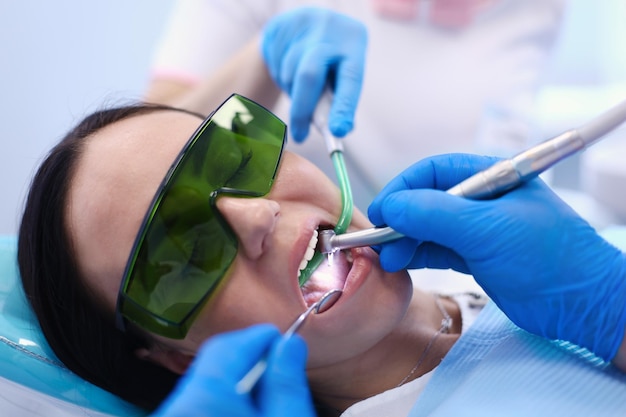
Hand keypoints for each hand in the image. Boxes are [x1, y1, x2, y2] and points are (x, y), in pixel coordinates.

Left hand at [151, 324, 314, 416]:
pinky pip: (195, 404)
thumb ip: (286, 383)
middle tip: (277, 367)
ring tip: (265, 399)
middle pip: (213, 363)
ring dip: (235, 383)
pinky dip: (222, 400)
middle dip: (247, 360)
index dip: (258, 337)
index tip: (281, 339)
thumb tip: (289, 344)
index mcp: (206, 399)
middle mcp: (177, 407)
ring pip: (204, 384)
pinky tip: (245, 411)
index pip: (227, 346)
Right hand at [261, 7, 366, 141]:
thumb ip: (341, 100)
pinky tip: (288, 73)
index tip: (337, 132)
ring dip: (292, 94)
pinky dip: (281, 80)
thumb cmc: (331, 60)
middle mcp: (330, 29)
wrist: (303, 25)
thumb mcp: (342, 74)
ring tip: (300, 93)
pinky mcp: (279, 27)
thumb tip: (337, 129)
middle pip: (310, 74)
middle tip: (300, 135)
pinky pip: (275, 66)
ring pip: (289, 74)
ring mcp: (302, 25)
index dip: (343, 107)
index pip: (350, 78)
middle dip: (303, 109)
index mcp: (353, 42)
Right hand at [368, 153, 625, 360]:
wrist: (582, 305)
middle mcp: (481, 200)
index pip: (433, 171)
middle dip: (400, 219)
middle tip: (379, 240)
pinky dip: (417, 255)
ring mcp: (478, 229)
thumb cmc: (548, 257)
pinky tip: (401, 262)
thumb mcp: (486, 229)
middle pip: (426, 200)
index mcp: (490, 176)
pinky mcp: (476, 256)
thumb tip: (390, 207)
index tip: (380, 211)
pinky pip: (437, 249)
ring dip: (404, 240)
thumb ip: (433, 214)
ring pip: (428, 227)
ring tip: (387, 257)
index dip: (402, 188)